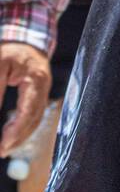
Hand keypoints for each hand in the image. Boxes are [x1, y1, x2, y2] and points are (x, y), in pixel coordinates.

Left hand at [0, 41, 51, 156]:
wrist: (26, 40)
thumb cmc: (11, 51)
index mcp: (36, 79)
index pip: (29, 111)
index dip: (17, 130)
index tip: (4, 143)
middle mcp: (43, 88)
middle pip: (35, 119)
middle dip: (18, 138)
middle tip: (2, 151)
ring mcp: (43, 92)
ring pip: (36, 120)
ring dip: (21, 136)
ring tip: (5, 148)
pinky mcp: (39, 94)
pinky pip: (34, 115)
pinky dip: (23, 127)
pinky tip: (11, 134)